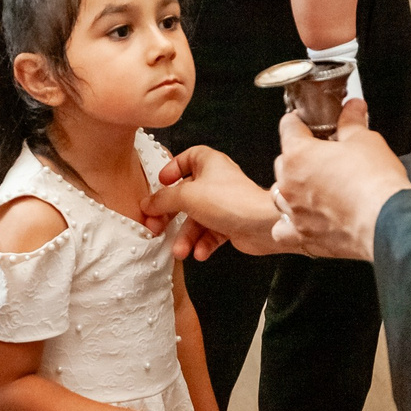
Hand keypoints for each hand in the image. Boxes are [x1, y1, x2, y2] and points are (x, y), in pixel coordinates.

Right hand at [148, 145, 283, 259]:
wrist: (263, 225)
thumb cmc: (231, 201)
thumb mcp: (187, 196)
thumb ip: (163, 199)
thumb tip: (148, 203)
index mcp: (209, 163)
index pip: (187, 158)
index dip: (172, 169)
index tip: (160, 182)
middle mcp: (216, 182)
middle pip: (185, 195)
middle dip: (170, 214)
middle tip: (156, 225)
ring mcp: (223, 204)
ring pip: (196, 219)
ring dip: (186, 237)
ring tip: (180, 250)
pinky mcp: (230, 224)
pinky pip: (210, 233)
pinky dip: (203, 243)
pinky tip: (200, 252)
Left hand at [271, 97, 410, 261]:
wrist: (386, 223)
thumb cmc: (375, 183)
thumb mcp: (366, 140)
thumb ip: (352, 122)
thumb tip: (353, 109)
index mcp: (299, 154)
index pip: (288, 127)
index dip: (299, 122)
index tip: (306, 123)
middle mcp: (290, 184)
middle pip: (283, 161)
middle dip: (299, 156)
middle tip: (322, 156)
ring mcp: (294, 211)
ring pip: (280, 194)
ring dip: (293, 188)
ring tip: (315, 187)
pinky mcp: (304, 236)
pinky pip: (283, 229)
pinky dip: (290, 223)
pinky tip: (304, 218)